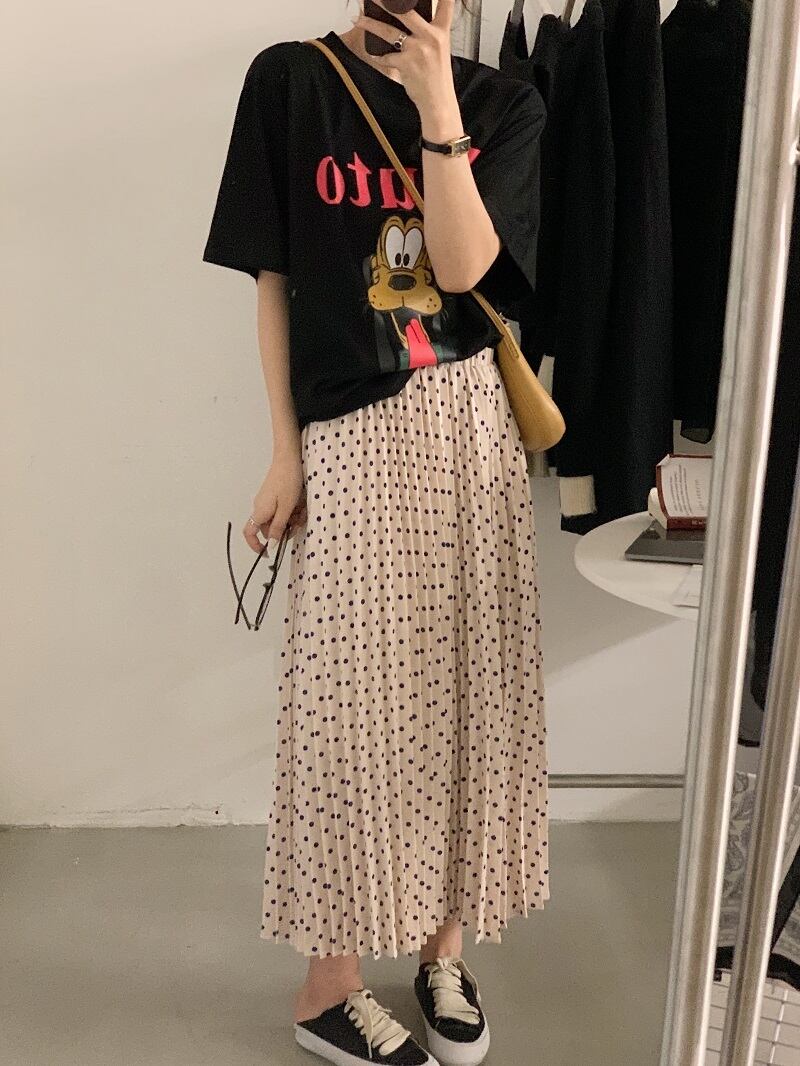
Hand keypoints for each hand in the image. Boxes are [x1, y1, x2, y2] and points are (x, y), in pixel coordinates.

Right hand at [244, 453, 306, 552]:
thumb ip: (278, 528)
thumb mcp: (286, 508)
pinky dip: (291, 510)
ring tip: (302, 510)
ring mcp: (267, 501)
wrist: (288, 459)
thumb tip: (271, 546)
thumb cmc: (287, 481)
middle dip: (285, 529)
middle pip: (269, 528)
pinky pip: (282, 509)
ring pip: (279, 519)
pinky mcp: (275, 496)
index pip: (249, 533)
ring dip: (291, 518)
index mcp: (260, 512)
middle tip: (298, 523)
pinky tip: (300, 504)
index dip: (256, 546)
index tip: (269, 553)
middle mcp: (260, 508)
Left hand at [352, 0, 459, 116]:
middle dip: (386, 2)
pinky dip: (377, 55)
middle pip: (406, 11)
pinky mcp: (406, 64)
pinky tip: (372, 52)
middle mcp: (431, 37)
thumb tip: (407, 19)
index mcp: (442, 31)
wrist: (438, 101)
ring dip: (371, 24)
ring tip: (359, 20)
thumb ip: (428, 33)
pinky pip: (385, 56)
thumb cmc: (437, 76)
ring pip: (389, 32)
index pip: (446, 4)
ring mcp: (418, 50)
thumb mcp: (440, 49)